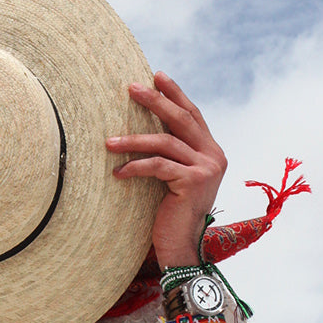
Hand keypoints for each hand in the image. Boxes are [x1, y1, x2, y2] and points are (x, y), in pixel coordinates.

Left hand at [107, 73, 226, 268]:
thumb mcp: (174, 177)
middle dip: (155, 101)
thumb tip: (147, 125)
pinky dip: (136, 166)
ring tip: (108, 142)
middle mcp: (214, 156)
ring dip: (134, 140)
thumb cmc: (171, 213)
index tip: (156, 75)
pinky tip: (118, 171)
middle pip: (181, 120)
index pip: (193, 115)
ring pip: (166, 142)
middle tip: (131, 88)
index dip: (175, 94)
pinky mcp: (193, 183)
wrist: (180, 247)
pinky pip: (159, 166)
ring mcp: (207, 169)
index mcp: (212, 152)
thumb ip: (172, 153)